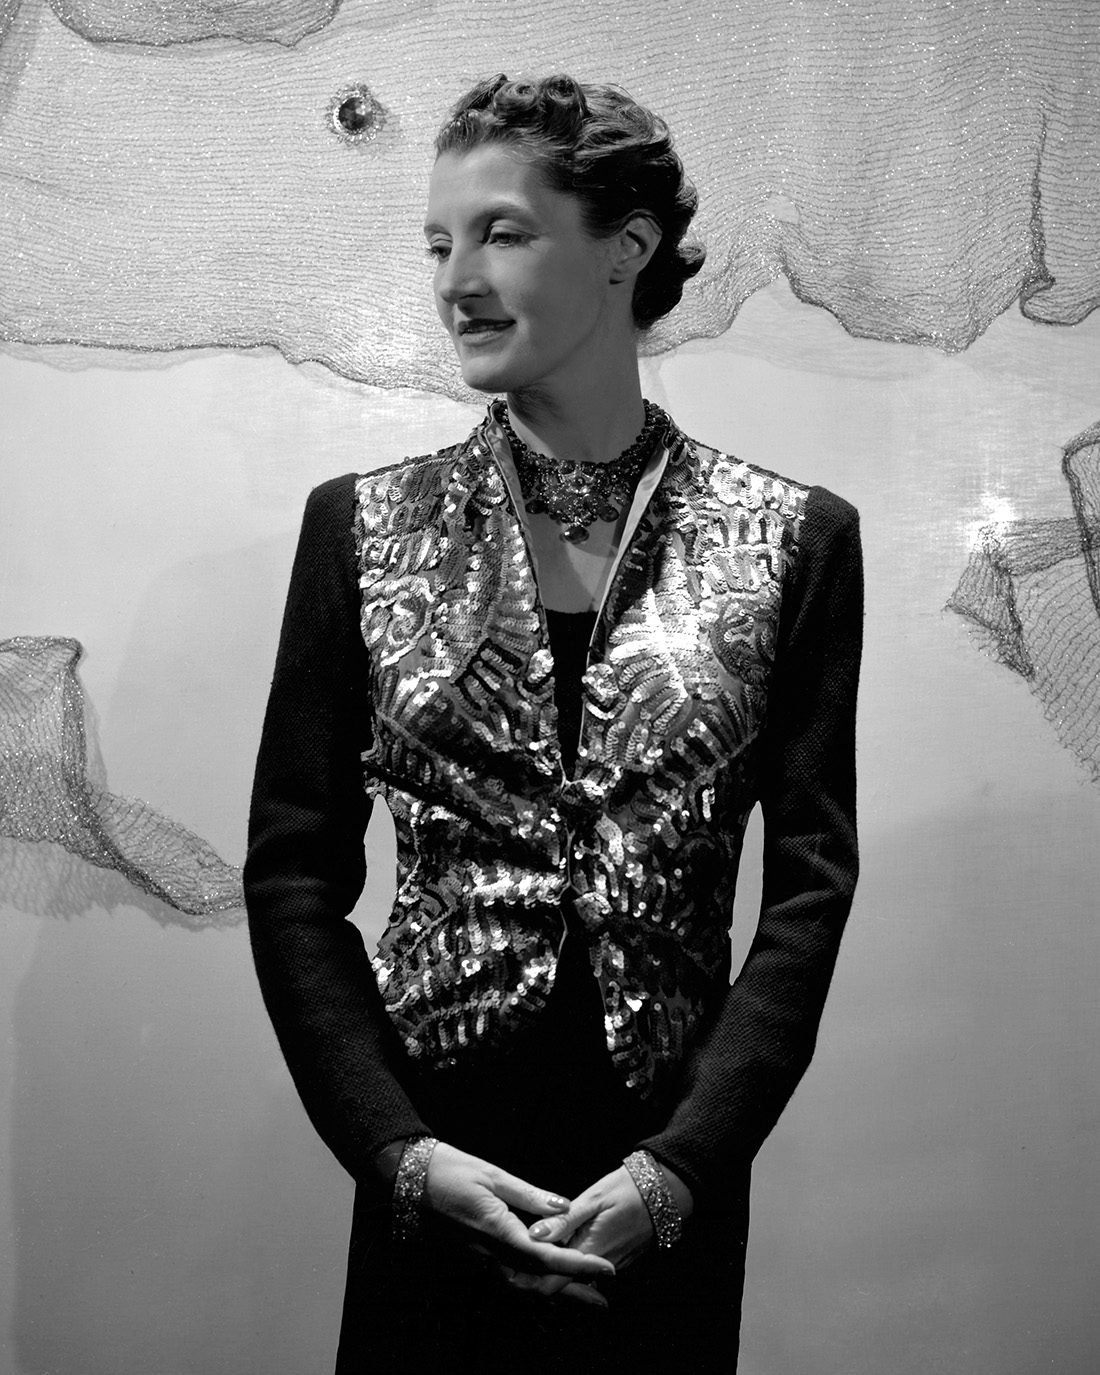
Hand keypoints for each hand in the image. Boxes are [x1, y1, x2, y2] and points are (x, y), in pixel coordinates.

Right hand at [421, 1143, 615, 1294]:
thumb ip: (532, 1196)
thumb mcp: (496, 1176)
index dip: (580, 1266)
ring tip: (581, 1295)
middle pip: (538, 1284)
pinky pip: (510, 1276)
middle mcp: (490, 1253)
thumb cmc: (452, 1171)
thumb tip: (566, 1208)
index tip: (607, 1270)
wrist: (410, 1180)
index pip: (548, 1258)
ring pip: (524, 1285)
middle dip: (572, 1293)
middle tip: (602, 1301)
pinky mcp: (476, 1255)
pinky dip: (533, 1282)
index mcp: (499, 1232)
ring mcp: (481, 1258)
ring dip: (553, 1292)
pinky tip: (546, 1278)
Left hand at [503, 1160, 693, 1306]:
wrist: (666, 1191)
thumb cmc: (628, 1189)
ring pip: (574, 1280)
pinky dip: (569, 1267)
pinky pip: (587, 1271)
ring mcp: (610, 1265)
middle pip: (561, 1286)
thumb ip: (563, 1220)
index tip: (507, 1268)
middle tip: (509, 1268)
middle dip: (535, 1280)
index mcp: (590, 1250)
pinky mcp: (616, 1260)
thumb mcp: (593, 1198)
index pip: (552, 1281)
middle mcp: (600, 1265)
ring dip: (551, 1273)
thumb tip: (533, 1235)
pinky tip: (555, 1252)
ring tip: (524, 1259)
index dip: (528, 1278)